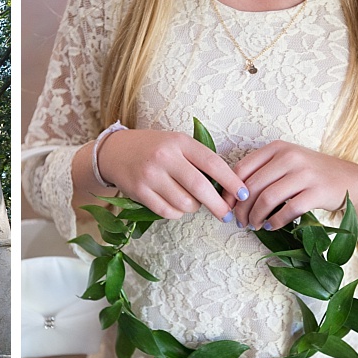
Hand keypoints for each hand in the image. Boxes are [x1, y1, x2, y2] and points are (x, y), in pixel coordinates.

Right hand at [96, 129, 247, 220]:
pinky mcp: (139, 191)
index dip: (231, 181)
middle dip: (218, 205)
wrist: (114, 152)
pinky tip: (175, 205)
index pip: (212, 163)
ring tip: (190, 201)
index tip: (243, 194)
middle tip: (227, 215)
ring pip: (184, 203)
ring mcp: (150, 175)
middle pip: (200, 187)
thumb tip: (226, 188)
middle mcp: (164, 157)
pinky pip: (167, 212)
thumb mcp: (176, 143)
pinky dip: (177, 213)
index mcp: (179, 142)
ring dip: (193, 207)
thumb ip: (198, 159)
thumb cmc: (153, 149)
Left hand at [226, 140, 357, 230]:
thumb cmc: (308, 175)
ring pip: (267, 198)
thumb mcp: (284, 164)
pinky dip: (275, 221)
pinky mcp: (318, 191)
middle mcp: (290, 156)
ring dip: (256, 216)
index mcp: (276, 148)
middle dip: (241, 209)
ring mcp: (305, 173)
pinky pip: (288, 209)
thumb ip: (259, 174)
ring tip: (253, 225)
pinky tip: (271, 226)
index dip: (228, 191)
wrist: (349, 180)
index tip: (226, 206)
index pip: (240, 169)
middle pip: (252, 186)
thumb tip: (229, 197)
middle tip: (239, 221)